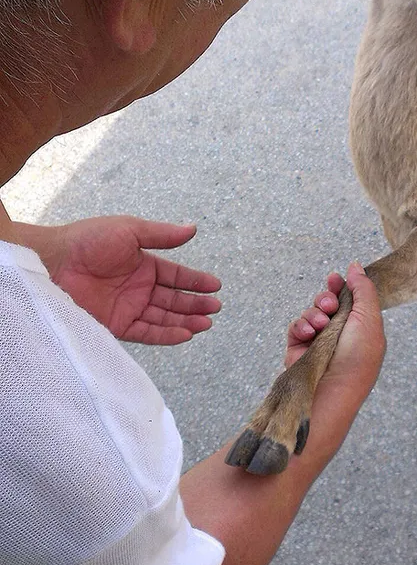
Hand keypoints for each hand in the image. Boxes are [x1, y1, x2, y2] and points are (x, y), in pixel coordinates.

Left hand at [18, 216, 220, 344]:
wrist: (53, 263)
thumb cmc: (87, 241)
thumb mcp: (129, 230)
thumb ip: (162, 235)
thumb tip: (193, 229)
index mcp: (143, 264)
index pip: (176, 276)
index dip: (196, 281)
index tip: (216, 286)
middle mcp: (138, 287)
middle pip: (174, 299)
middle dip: (196, 304)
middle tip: (215, 307)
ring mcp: (128, 307)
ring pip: (164, 318)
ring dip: (186, 320)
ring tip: (206, 323)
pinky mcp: (116, 324)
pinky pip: (147, 332)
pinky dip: (167, 334)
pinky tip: (185, 333)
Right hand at [286, 262, 385, 398]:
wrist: (332, 389)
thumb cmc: (357, 358)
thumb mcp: (369, 318)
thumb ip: (363, 289)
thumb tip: (355, 266)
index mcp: (360, 330)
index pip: (348, 301)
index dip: (340, 286)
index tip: (335, 277)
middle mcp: (339, 335)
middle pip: (327, 303)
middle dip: (326, 299)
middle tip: (329, 305)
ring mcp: (318, 343)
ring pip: (311, 313)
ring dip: (314, 314)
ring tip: (320, 324)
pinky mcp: (298, 349)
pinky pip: (296, 327)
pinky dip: (301, 326)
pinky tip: (309, 334)